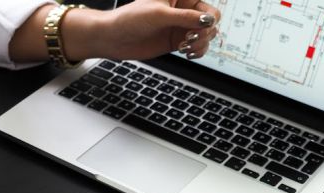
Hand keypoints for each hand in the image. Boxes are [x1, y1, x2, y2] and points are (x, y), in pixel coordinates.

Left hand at [66, 0, 220, 60]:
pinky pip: (196, 46)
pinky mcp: (175, 42)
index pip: (207, 7)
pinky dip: (197, 51)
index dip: (208, 18)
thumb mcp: (159, 15)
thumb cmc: (130, 19)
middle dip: (205, 32)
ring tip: (186, 47)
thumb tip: (208, 20)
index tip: (199, 26)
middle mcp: (182, 11)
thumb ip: (185, 17)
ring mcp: (179, 27)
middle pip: (210, 22)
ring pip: (205, 35)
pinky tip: (188, 53)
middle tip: (189, 38)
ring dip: (201, 43)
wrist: (113, 38)